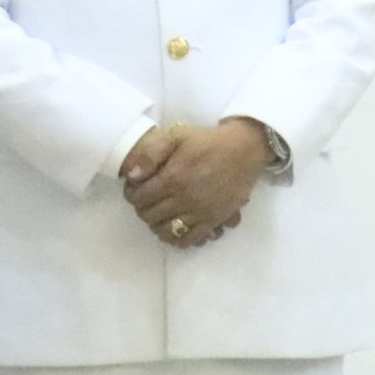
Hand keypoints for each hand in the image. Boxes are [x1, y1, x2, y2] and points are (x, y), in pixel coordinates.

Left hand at [124, 118, 268, 247]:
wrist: (243, 151)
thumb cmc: (206, 141)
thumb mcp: (175, 135)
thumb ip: (150, 154)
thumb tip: (132, 176)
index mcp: (173, 178)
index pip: (140, 197)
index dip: (131, 195)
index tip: (133, 189)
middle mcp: (185, 200)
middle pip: (151, 216)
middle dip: (142, 209)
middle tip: (144, 200)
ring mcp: (201, 213)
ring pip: (169, 231)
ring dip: (157, 225)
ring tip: (157, 214)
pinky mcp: (215, 220)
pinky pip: (193, 239)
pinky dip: (180, 239)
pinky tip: (175, 228)